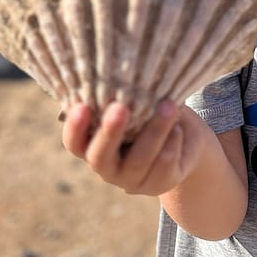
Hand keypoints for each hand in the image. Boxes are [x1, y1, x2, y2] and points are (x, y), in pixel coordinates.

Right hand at [62, 100, 207, 195]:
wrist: (182, 135)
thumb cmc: (148, 111)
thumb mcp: (133, 104)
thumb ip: (123, 97)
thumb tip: (123, 72)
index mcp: (91, 145)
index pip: (74, 142)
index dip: (75, 128)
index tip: (81, 107)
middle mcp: (107, 167)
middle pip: (100, 156)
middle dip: (111, 132)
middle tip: (120, 109)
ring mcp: (132, 180)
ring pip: (140, 160)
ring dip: (155, 131)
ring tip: (168, 106)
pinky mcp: (159, 184)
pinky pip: (164, 164)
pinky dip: (172, 142)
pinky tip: (178, 128)